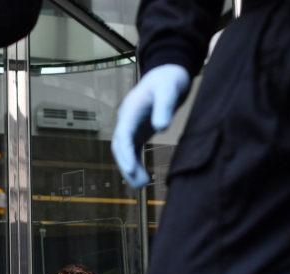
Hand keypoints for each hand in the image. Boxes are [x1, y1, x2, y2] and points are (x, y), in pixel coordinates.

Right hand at [112, 64, 190, 188]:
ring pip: (124, 151)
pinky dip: (135, 164)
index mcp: (131, 111)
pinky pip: (133, 151)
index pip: (123, 136)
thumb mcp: (169, 90)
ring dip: (130, 169)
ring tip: (142, 185)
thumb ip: (164, 108)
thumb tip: (161, 127)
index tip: (131, 169)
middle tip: (140, 184)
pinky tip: (143, 177)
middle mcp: (127, 120)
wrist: (168, 72)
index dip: (125, 154)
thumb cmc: (169, 79)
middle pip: (120, 147)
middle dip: (127, 166)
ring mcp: (131, 126)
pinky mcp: (139, 131)